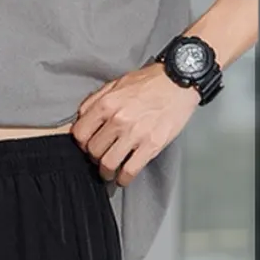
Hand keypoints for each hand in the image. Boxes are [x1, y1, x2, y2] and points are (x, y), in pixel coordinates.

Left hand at [72, 63, 199, 186]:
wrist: (181, 80)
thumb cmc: (150, 82)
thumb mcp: (116, 84)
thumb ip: (94, 101)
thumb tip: (78, 120)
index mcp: (107, 104)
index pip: (80, 134)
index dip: (81, 143)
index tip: (87, 145)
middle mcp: (118, 119)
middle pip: (93, 151)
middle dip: (94, 157)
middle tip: (100, 157)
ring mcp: (135, 134)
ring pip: (108, 164)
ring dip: (106, 172)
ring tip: (110, 171)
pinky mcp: (151, 145)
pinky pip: (130, 171)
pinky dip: (123, 179)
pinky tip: (123, 177)